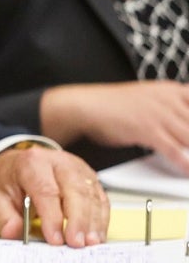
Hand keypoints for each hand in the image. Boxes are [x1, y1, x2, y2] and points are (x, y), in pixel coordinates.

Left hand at [0, 145, 109, 246]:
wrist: (17, 165)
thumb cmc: (9, 183)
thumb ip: (3, 217)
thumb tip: (13, 232)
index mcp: (31, 163)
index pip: (46, 190)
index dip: (52, 217)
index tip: (55, 240)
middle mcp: (58, 161)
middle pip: (75, 190)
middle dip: (78, 220)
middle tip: (77, 244)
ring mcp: (77, 168)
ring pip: (91, 194)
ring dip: (93, 221)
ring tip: (90, 243)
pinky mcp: (90, 178)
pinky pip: (100, 198)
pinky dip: (101, 218)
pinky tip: (97, 235)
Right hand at [41, 81, 188, 173]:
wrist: (85, 106)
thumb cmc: (110, 105)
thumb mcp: (146, 98)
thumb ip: (167, 107)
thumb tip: (181, 124)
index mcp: (170, 90)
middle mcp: (168, 101)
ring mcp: (160, 115)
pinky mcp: (149, 130)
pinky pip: (174, 150)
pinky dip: (184, 164)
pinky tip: (187, 171)